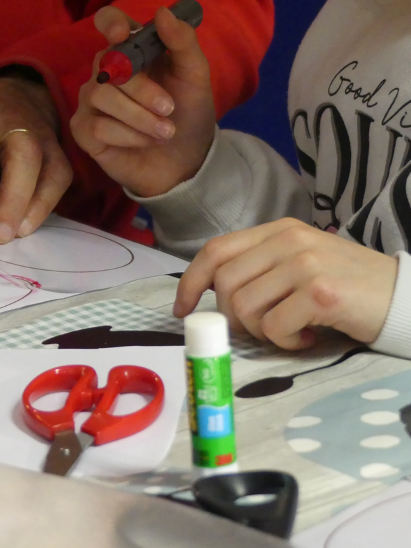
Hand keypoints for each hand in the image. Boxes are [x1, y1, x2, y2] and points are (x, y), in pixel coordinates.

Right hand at [70, 5, 215, 197]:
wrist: (186, 161)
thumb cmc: (188, 114)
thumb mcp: (195, 76)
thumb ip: (182, 42)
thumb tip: (162, 12)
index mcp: (132, 50)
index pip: (109, 21)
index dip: (111, 23)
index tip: (123, 34)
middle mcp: (106, 71)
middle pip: (108, 64)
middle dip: (142, 89)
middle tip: (169, 109)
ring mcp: (91, 101)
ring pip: (100, 96)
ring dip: (139, 117)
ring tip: (164, 131)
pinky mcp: (83, 130)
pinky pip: (96, 126)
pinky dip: (127, 136)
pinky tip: (143, 142)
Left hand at [173, 218, 397, 348]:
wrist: (404, 299)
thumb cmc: (346, 287)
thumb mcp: (299, 264)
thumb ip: (260, 268)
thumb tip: (210, 295)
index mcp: (277, 230)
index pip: (216, 250)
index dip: (191, 281)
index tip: (182, 309)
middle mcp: (288, 239)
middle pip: (225, 283)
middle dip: (233, 318)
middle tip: (262, 329)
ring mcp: (304, 263)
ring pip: (244, 306)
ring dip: (262, 331)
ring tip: (291, 330)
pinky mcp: (320, 291)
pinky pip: (274, 326)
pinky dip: (285, 341)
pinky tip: (307, 336)